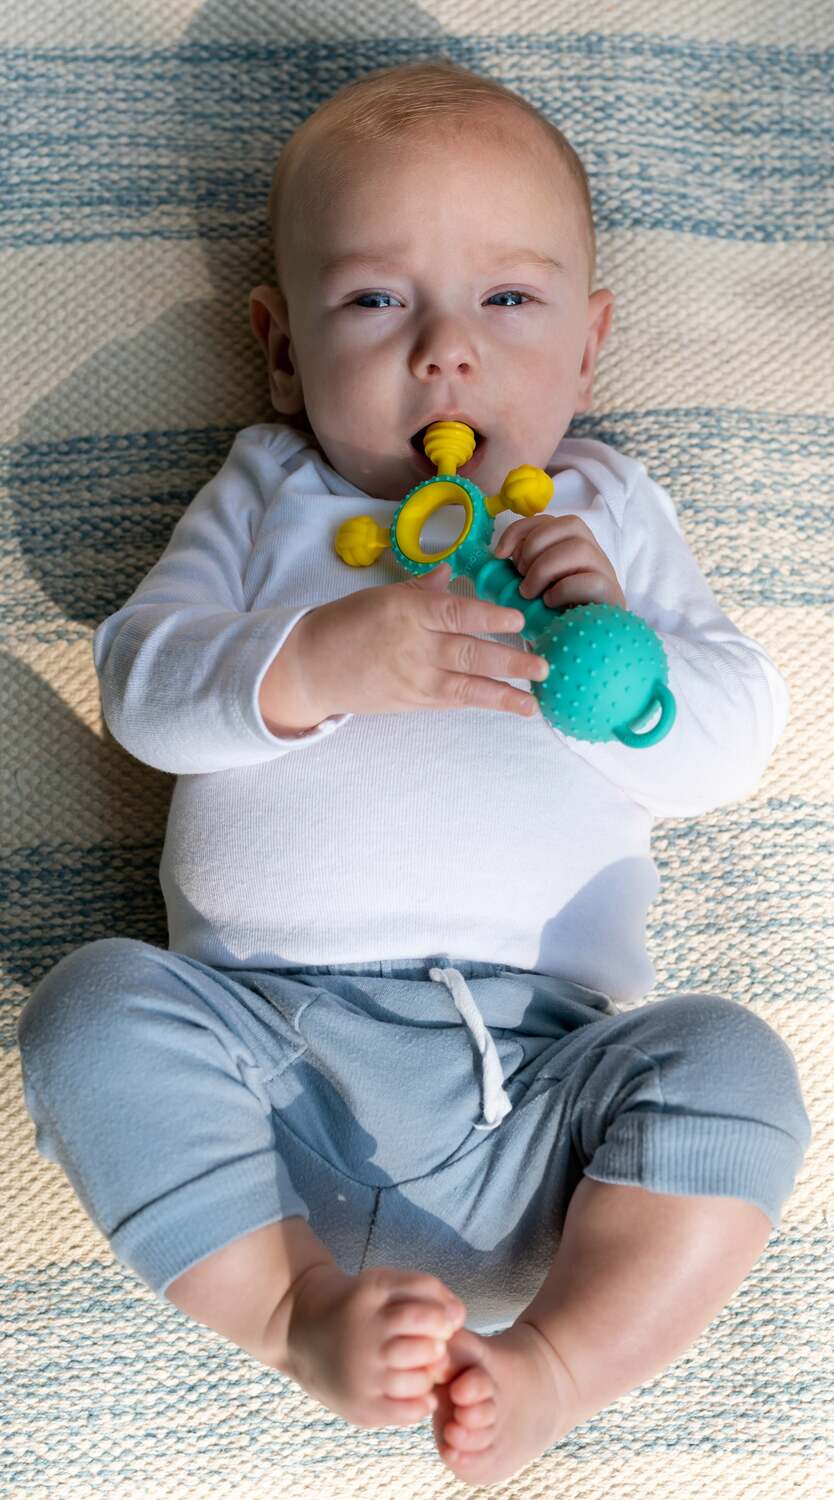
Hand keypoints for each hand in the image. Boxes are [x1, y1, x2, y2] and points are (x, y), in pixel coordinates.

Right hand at [284, 563, 549, 721]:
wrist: (311, 666)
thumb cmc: (346, 624)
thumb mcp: (383, 596)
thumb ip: (423, 588)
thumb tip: (453, 572)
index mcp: (408, 610)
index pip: (456, 613)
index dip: (490, 617)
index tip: (520, 620)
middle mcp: (414, 646)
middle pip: (470, 653)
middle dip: (511, 661)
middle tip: (544, 665)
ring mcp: (414, 678)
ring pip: (467, 687)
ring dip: (504, 696)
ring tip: (533, 703)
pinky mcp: (411, 702)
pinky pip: (452, 702)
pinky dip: (480, 703)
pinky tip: (505, 705)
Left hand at [493, 513, 626, 610]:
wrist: (584, 644)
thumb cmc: (555, 613)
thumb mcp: (536, 585)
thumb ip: (524, 567)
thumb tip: (500, 554)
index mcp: (573, 544)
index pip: (549, 520)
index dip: (520, 530)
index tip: (500, 554)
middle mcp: (593, 552)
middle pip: (569, 525)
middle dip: (534, 548)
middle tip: (521, 576)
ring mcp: (605, 571)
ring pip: (579, 548)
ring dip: (545, 568)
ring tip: (530, 592)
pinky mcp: (611, 595)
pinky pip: (590, 581)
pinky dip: (563, 590)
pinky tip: (550, 603)